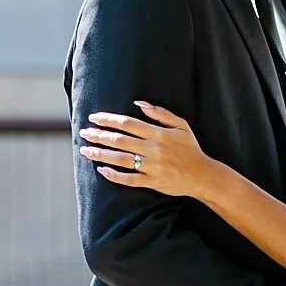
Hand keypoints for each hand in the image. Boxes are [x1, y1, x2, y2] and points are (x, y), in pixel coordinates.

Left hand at [79, 102, 216, 199]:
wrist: (202, 175)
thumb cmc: (190, 148)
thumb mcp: (181, 125)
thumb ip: (160, 113)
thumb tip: (139, 103)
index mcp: (158, 134)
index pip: (128, 124)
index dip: (109, 119)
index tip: (94, 117)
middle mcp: (153, 149)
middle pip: (120, 140)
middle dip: (99, 135)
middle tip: (83, 133)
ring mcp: (152, 166)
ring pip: (121, 159)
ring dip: (101, 154)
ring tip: (85, 150)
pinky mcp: (152, 182)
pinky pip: (129, 179)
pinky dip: (114, 175)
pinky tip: (101, 170)